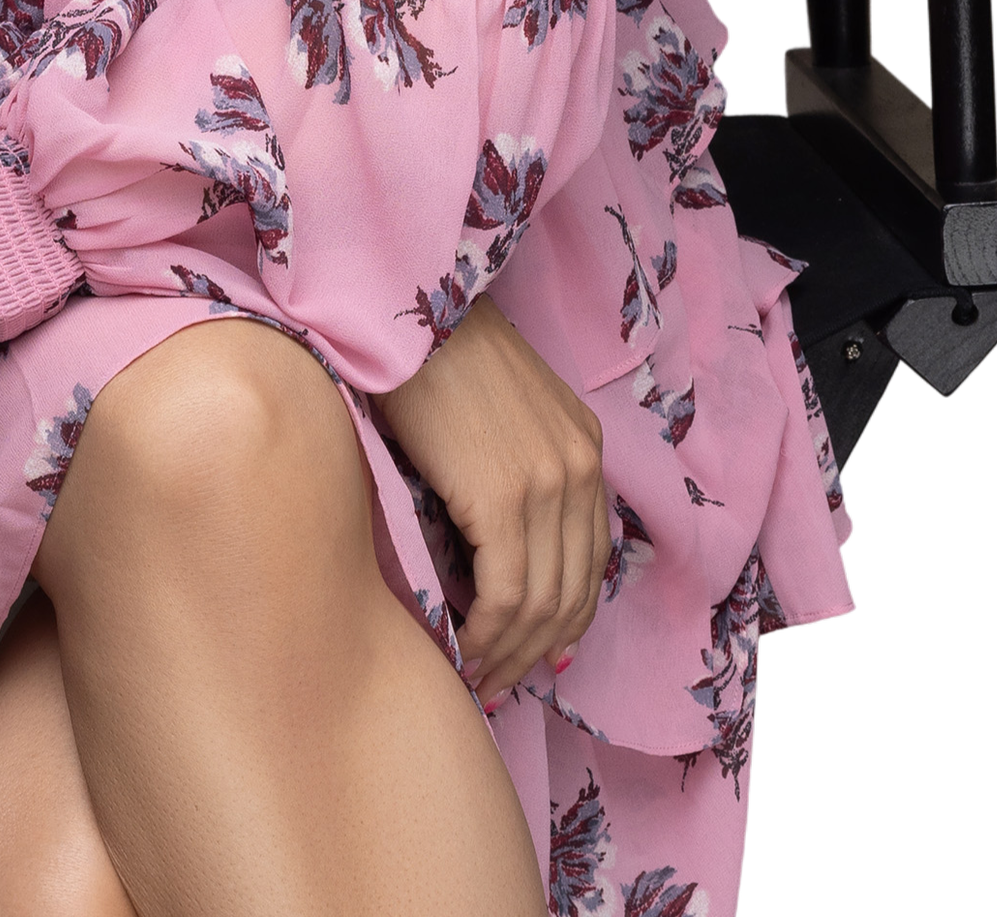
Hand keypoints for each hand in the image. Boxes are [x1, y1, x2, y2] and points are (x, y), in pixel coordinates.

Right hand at [371, 291, 606, 701]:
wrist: (405, 314)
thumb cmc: (435, 361)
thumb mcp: (502, 417)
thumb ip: (519, 477)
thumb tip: (502, 566)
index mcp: (586, 447)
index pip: (591, 560)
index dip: (565, 620)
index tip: (532, 656)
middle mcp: (581, 468)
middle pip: (573, 592)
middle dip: (535, 651)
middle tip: (496, 682)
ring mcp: (548, 484)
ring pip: (543, 604)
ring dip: (507, 653)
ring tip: (474, 674)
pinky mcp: (505, 498)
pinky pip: (506, 594)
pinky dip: (485, 634)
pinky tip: (459, 645)